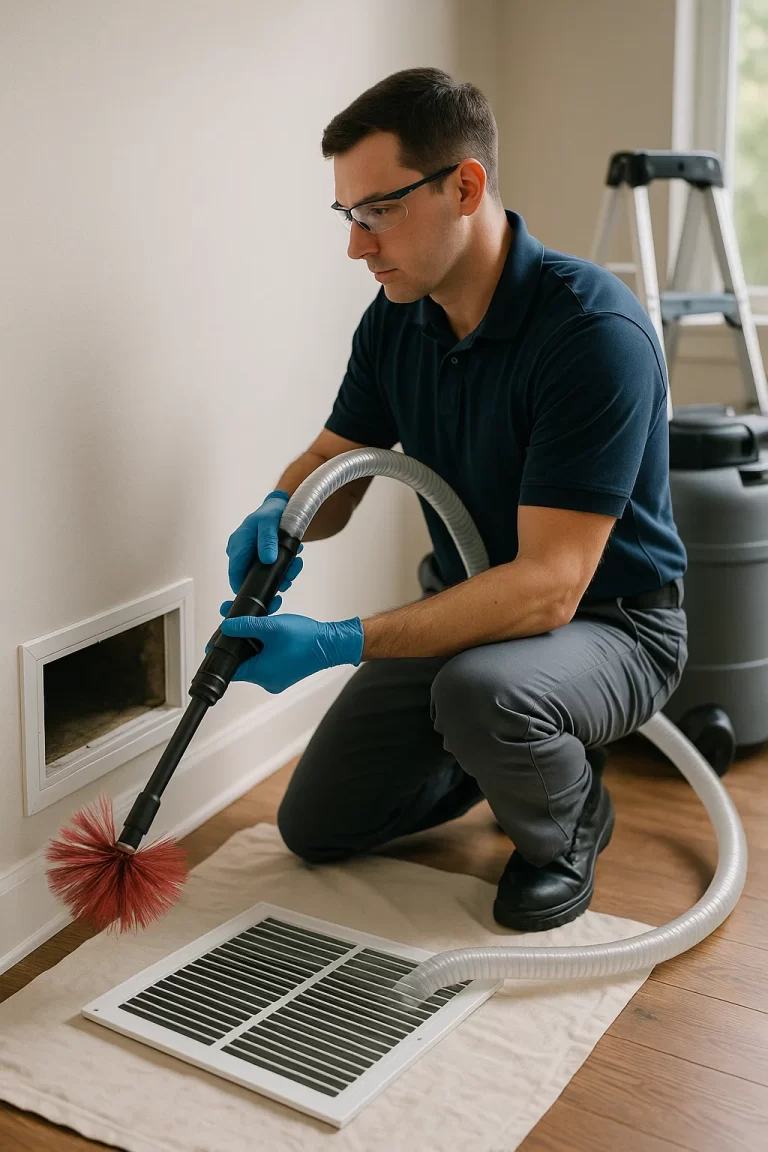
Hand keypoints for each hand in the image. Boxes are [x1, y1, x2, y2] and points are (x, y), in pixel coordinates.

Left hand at [217, 610, 363, 692]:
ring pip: (256, 661)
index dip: (222, 652)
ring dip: (254, 645)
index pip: (230, 668)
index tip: (219, 640)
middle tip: (240, 626)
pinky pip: (268, 662)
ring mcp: (277, 679)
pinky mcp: (285, 674)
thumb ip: (245, 625)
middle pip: (243, 663)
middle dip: (240, 643)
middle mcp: (267, 681)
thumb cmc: (306, 638)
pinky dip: (266, 649)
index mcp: (261, 674)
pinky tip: (271, 636)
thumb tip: (227, 627)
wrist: (331, 644)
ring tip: (260, 628)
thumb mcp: (271, 626)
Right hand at [226, 490, 303, 594]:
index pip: (236, 577)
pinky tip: (294, 559)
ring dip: (282, 575)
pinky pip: (272, 570)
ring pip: (265, 576)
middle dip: (272, 582)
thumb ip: (267, 541)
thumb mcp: (268, 522)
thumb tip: (268, 560)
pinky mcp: (262, 558)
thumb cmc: (270, 512)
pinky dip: (284, 568)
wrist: (280, 506)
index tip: (265, 596)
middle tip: (289, 579)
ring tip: (296, 564)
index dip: (246, 590)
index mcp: (237, 547)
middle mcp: (242, 555)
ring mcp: (252, 557)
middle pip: (252, 579)